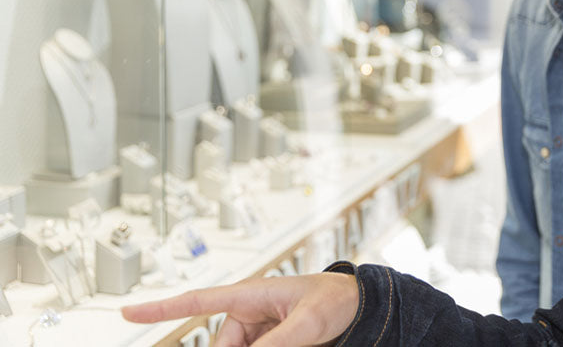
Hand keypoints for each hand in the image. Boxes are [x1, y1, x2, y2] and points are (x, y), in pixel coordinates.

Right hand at [121, 272, 358, 346]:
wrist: (362, 307)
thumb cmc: (337, 299)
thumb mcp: (307, 322)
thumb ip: (278, 343)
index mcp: (252, 294)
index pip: (198, 300)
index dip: (161, 308)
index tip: (127, 313)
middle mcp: (250, 313)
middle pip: (221, 346)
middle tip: (279, 342)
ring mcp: (259, 331)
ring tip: (295, 340)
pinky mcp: (271, 344)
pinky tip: (292, 345)